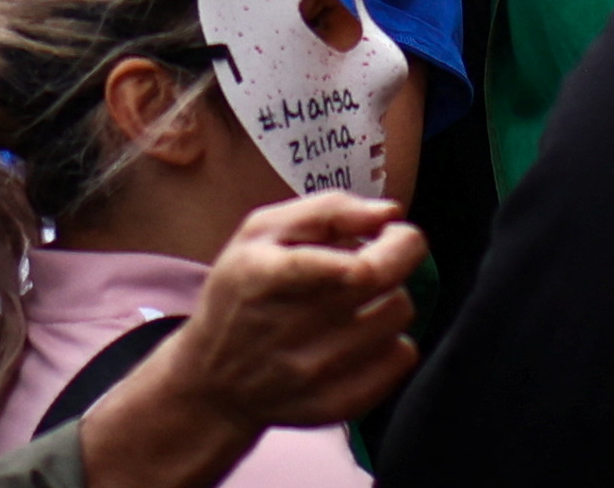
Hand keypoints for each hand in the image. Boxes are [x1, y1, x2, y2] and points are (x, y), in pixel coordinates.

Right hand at [104, 192, 423, 473]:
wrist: (212, 382)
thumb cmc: (241, 293)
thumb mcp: (261, 232)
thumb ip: (328, 210)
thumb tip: (389, 214)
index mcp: (269, 277)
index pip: (357, 270)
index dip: (393, 244)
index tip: (392, 232)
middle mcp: (292, 331)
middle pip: (389, 286)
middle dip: (398, 258)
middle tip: (379, 257)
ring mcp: (315, 374)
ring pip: (399, 317)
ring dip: (390, 298)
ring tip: (360, 299)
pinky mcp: (336, 404)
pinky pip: (400, 359)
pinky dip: (392, 338)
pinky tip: (364, 334)